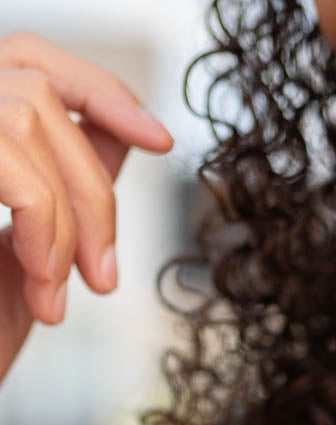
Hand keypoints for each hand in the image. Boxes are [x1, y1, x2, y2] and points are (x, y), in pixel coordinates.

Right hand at [0, 32, 174, 385]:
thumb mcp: (33, 245)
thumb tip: (120, 130)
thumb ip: (63, 177)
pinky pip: (12, 171)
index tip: (160, 139)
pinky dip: (43, 226)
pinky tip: (39, 286)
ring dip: (64, 216)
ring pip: (26, 118)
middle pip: (36, 94)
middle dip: (92, 188)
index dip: (98, 88)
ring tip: (58, 293)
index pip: (30, 60)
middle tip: (103, 278)